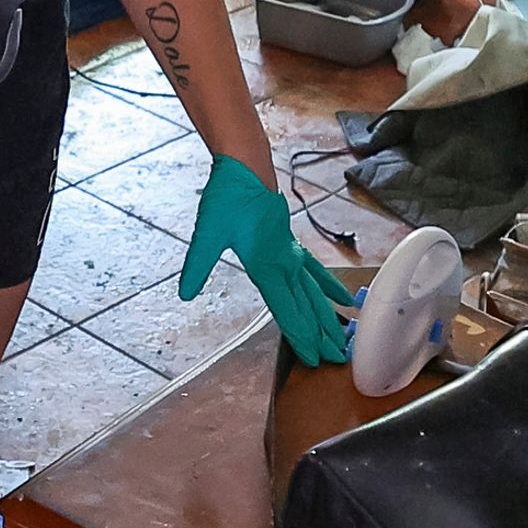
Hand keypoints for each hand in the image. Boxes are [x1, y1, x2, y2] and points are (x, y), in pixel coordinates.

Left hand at [182, 156, 354, 365]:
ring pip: (315, 292)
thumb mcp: (207, 233)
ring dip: (328, 317)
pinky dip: (328, 287)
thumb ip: (197, 266)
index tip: (313, 357)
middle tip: (336, 359)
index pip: (287, 309)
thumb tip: (185, 294)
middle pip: (307, 306)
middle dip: (321, 334)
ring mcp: (292, 254)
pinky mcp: (292, 245)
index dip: (300, 335)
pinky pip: (315, 272)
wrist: (246, 169)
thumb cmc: (228, 199)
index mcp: (266, 265)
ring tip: (343, 338)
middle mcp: (285, 263)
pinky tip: (341, 298)